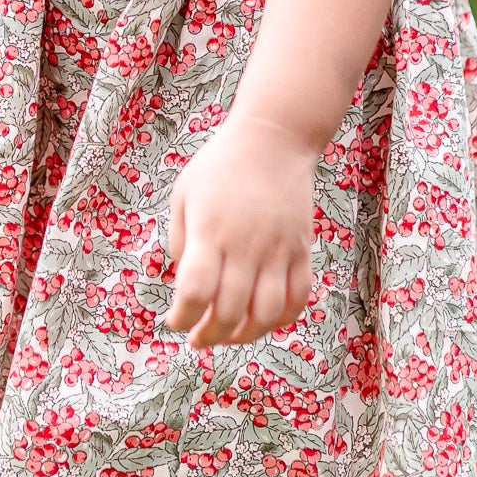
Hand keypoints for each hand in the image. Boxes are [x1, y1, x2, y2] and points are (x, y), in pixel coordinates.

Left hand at [164, 115, 314, 347]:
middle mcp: (245, 245)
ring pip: (266, 315)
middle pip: (228, 312)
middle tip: (198, 337)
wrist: (272, 139)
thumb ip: (179, 241)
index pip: (195, 291)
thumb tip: (186, 285)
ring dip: (244, 336)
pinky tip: (262, 320)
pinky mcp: (302, 250)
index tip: (174, 321)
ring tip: (228, 335)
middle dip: (209, 335)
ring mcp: (278, 250)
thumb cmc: (219, 166)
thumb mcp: (184, 194)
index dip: (181, 317)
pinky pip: (297, 299)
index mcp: (210, 231)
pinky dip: (281, 320)